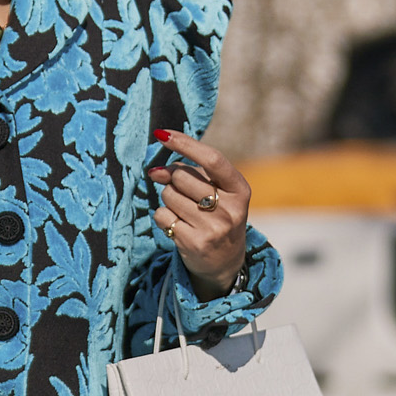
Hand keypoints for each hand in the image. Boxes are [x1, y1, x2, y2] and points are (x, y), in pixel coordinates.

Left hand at [148, 129, 249, 295]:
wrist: (225, 261)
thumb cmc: (216, 215)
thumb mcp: (214, 191)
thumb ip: (188, 173)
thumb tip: (155, 171)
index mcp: (240, 190)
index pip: (213, 159)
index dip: (186, 144)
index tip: (162, 134)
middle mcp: (230, 209)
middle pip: (182, 177)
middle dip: (174, 180)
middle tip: (183, 193)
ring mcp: (213, 228)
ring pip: (169, 195)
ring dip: (168, 199)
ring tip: (184, 212)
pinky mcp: (194, 243)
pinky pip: (162, 216)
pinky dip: (163, 217)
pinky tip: (178, 226)